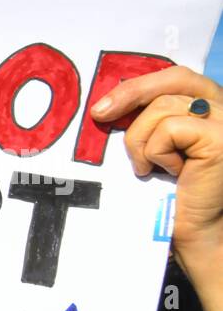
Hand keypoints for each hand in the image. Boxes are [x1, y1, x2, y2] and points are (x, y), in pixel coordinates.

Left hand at [91, 66, 222, 261]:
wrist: (192, 233)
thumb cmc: (170, 194)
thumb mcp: (158, 148)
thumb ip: (149, 120)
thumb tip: (109, 103)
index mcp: (213, 108)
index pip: (179, 76)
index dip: (141, 84)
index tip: (105, 104)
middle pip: (174, 81)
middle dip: (131, 94)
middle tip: (99, 115)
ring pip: (163, 108)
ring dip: (140, 141)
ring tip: (149, 168)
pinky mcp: (221, 139)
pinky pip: (169, 129)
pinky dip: (155, 152)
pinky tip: (167, 173)